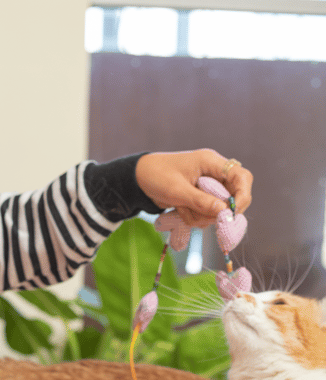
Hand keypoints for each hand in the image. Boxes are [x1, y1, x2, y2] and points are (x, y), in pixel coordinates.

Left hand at [135, 149, 252, 226]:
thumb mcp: (177, 190)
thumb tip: (225, 212)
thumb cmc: (156, 176)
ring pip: (218, 209)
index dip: (243, 196)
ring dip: (202, 215)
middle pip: (233, 196)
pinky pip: (206, 213)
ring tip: (182, 209)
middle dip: (217, 210)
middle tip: (200, 215)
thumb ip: (201, 201)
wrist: (137, 179)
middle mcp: (213, 173)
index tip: (233, 213)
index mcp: (210, 162)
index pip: (241, 176)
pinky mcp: (199, 198)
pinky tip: (179, 210)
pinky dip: (195, 217)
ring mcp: (207, 187)